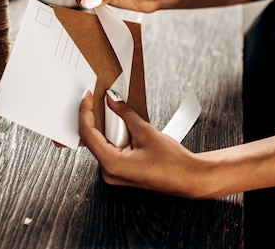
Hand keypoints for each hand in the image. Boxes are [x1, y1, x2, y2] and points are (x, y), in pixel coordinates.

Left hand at [79, 90, 201, 196]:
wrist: (189, 178)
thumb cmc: (172, 163)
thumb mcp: (146, 132)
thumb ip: (125, 114)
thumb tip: (111, 100)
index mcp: (112, 165)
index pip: (88, 134)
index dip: (85, 112)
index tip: (88, 97)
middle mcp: (109, 172)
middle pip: (93, 138)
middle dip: (100, 118)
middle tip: (106, 100)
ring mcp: (114, 174)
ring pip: (103, 143)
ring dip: (110, 127)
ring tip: (123, 116)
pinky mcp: (121, 171)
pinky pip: (111, 149)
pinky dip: (116, 136)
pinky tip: (126, 128)